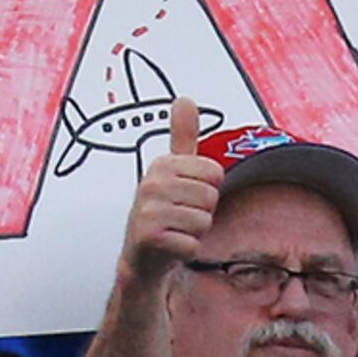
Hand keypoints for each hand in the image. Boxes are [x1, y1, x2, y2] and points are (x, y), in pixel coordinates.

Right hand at [123, 95, 217, 284]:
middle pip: (211, 198)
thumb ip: (183, 136)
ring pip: (204, 222)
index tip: (186, 196)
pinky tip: (171, 247)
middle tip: (180, 217)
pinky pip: (192, 244)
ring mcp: (147, 211)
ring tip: (175, 231)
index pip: (215, 173)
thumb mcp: (173, 171)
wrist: (141, 256)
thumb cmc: (162, 212)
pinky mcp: (149, 238)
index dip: (208, 190)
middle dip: (202, 213)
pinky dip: (187, 251)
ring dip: (194, 233)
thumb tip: (185, 99)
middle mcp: (151, 184)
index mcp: (162, 164)